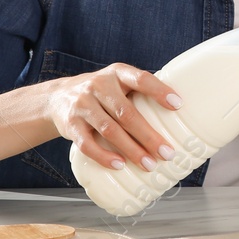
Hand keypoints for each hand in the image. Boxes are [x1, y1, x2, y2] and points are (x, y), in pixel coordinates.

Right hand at [44, 64, 183, 170]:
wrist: (58, 97)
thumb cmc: (102, 93)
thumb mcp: (119, 83)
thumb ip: (140, 92)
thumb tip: (179, 114)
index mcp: (117, 73)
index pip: (141, 78)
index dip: (159, 91)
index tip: (178, 105)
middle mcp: (99, 86)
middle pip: (127, 113)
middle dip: (148, 135)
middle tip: (167, 153)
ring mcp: (82, 105)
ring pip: (109, 130)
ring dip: (131, 150)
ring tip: (148, 164)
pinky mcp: (70, 125)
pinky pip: (87, 144)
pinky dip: (104, 156)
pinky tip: (119, 165)